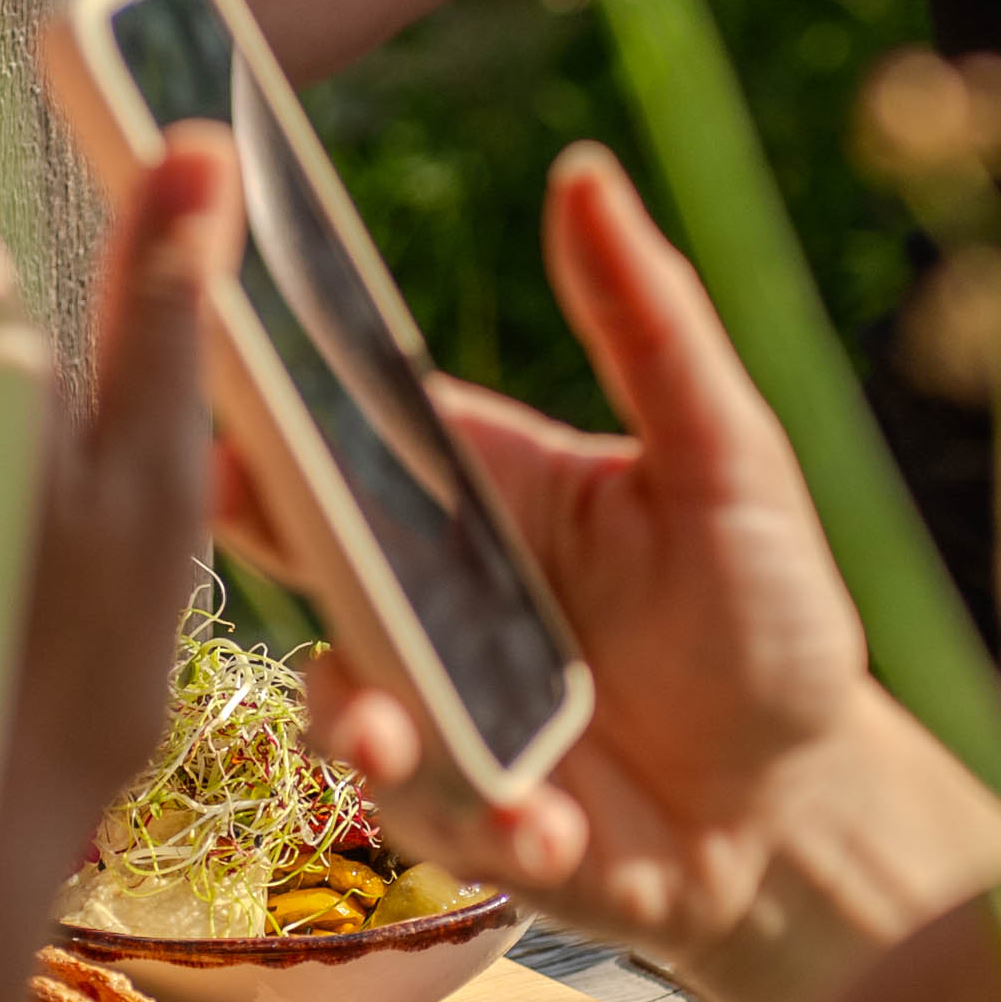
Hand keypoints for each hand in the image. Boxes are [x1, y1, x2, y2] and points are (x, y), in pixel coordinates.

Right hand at [246, 143, 874, 967]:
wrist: (800, 806)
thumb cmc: (768, 613)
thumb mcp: (726, 460)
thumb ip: (649, 328)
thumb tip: (584, 172)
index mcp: (470, 492)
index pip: (339, 433)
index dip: (259, 402)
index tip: (200, 363)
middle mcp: (428, 602)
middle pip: (304, 561)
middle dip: (251, 547)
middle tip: (234, 520)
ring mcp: (436, 716)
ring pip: (346, 706)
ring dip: (364, 723)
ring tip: (394, 741)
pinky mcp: (465, 822)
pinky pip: (438, 820)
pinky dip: (488, 824)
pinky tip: (554, 829)